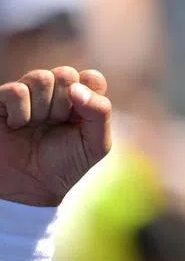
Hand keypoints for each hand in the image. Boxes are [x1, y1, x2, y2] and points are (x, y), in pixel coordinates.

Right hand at [0, 67, 111, 205]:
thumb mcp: (96, 145)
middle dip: (65, 104)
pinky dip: (21, 114)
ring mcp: (28, 93)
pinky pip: (17, 91)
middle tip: (57, 125)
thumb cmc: (64, 165)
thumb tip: (78, 88)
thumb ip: (100, 114)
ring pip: (41, 78)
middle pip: (66, 74)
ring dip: (43, 109)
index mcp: (80, 101)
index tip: (82, 119)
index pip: (92, 78)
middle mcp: (54, 93)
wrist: (30, 186)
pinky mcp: (2, 98)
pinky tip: (17, 126)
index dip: (90, 95)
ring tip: (36, 126)